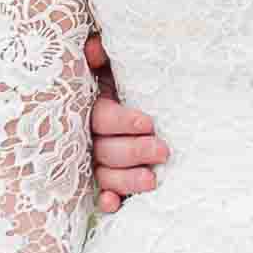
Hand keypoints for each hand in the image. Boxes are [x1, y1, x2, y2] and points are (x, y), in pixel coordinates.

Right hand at [86, 30, 166, 212]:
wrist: (132, 92)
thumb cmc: (122, 76)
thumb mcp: (113, 63)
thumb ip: (103, 54)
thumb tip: (95, 47)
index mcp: (90, 106)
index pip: (101, 117)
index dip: (122, 121)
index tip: (148, 123)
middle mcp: (89, 136)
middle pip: (105, 149)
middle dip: (134, 151)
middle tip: (163, 150)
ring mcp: (94, 159)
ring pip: (104, 174)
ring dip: (126, 179)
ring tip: (152, 180)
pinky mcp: (106, 177)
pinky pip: (102, 191)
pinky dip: (107, 199)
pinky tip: (115, 204)